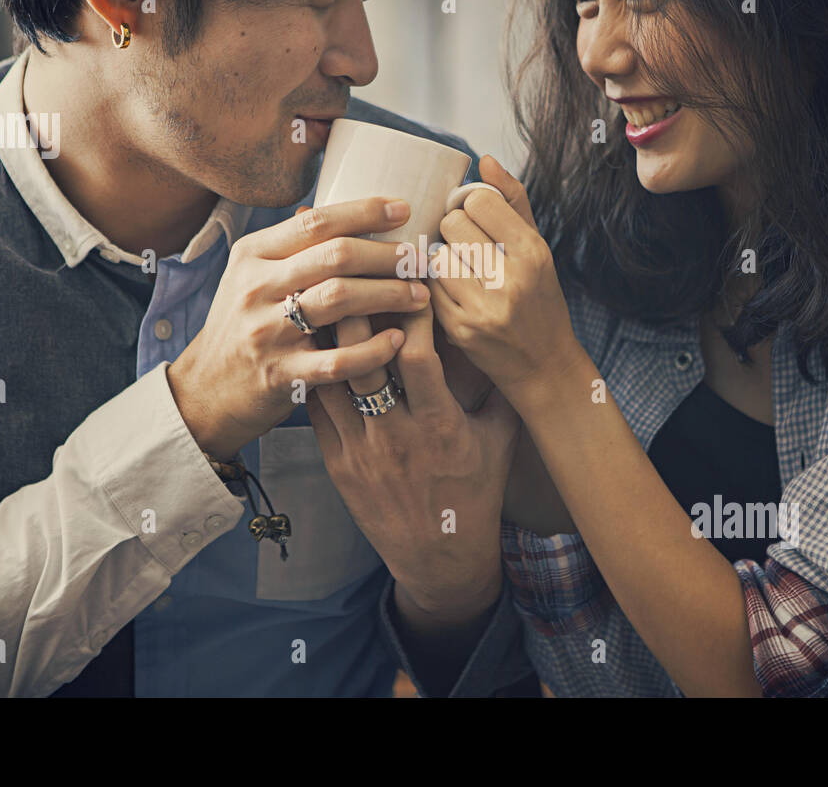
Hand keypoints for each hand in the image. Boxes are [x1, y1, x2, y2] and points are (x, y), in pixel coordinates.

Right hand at [166, 196, 430, 459]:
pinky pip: (339, 359)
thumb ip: (292, 250)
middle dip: (387, 255)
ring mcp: (268, 332)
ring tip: (420, 295)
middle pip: (335, 256)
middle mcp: (257, 288)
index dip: (364, 211)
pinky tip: (398, 340)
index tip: (403, 209)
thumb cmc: (243, 327)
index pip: (315, 223)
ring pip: (340, 300)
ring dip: (390, 294)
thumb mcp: (253, 278)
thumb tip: (347, 213)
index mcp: (253, 256)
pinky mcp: (282, 374)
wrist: (207, 391)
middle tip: (420, 259)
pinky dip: (375, 348)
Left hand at [305, 305, 520, 613]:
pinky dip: (316, 373)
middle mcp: (397, 436)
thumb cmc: (475, 493)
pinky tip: (315, 343)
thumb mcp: (500, 441)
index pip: (420, 357)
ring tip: (323, 295)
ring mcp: (361, 451)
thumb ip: (503, 389)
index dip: (413, 316)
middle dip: (356, 311)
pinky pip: (317, 409)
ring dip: (327, 337)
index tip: (412, 279)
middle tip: (351, 269)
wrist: (439, 558)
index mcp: (441, 426)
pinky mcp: (337, 463)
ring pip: (332, 380)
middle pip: (364, 362)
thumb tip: (512, 337)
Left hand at [428, 156, 583, 399]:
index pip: (479, 201)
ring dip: (442, 259)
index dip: (471, 206)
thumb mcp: (538, 249)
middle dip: (453, 231)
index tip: (476, 219)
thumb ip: (513, 201)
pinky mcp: (460, 330)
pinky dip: (435, 287)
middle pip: (451, 224)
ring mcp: (483, 307)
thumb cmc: (540, 299)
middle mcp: (510, 279)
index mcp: (533, 252)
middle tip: (464, 245)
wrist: (544, 366)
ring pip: (436, 256)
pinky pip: (428, 288)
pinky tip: (452, 293)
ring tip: (460, 270)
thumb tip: (484, 160)